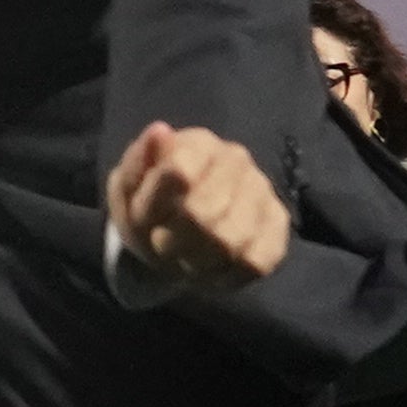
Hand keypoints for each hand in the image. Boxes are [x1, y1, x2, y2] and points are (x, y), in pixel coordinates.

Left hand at [107, 122, 293, 288]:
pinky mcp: (278, 226)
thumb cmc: (151, 206)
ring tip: (188, 258)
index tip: (148, 220)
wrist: (177, 231)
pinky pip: (256, 262)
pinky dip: (226, 275)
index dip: (156, 208)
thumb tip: (160, 131)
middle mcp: (237, 159)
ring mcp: (263, 191)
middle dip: (174, 241)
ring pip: (229, 243)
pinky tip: (213, 267)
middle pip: (201, 216)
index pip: (178, 173)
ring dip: (197, 262)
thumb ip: (137, 164)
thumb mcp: (128, 190)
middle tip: (164, 246)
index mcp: (197, 143)